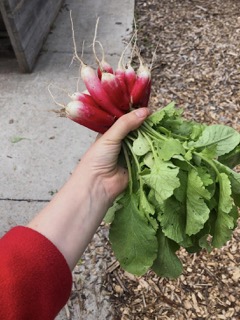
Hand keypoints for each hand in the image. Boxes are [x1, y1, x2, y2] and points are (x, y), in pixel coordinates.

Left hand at [27, 108, 149, 268]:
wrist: (98, 185)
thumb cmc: (98, 158)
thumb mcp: (110, 136)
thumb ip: (126, 123)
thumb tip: (145, 111)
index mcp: (113, 133)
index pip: (127, 121)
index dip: (137, 115)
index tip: (150, 109)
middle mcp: (123, 143)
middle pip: (139, 132)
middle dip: (148, 127)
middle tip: (161, 119)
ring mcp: (132, 154)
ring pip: (145, 143)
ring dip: (152, 139)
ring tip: (165, 129)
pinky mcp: (139, 166)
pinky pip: (149, 157)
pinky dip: (155, 152)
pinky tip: (164, 145)